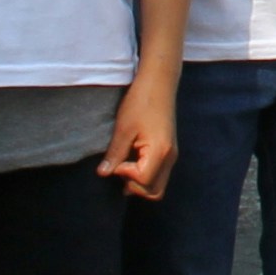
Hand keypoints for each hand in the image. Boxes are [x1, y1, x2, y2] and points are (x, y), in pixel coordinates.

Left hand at [102, 70, 179, 200]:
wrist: (159, 82)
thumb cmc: (141, 101)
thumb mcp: (123, 128)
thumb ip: (115, 154)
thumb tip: (103, 174)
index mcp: (160, 152)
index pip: (143, 180)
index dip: (125, 175)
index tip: (116, 161)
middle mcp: (170, 157)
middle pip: (155, 192)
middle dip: (135, 187)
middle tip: (120, 169)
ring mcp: (171, 155)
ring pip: (158, 185)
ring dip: (140, 183)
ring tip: (124, 166)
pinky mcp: (169, 150)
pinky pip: (159, 174)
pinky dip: (145, 175)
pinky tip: (131, 161)